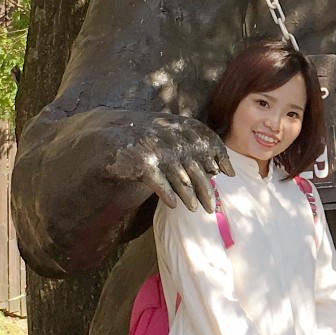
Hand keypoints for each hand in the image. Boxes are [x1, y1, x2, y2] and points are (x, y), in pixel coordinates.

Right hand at [106, 111, 233, 211]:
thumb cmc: (145, 141)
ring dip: (189, 196)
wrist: (108, 136)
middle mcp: (170, 135)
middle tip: (212, 207)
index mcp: (179, 126)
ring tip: (194, 208)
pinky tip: (173, 204)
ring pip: (180, 177)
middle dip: (205, 188)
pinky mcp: (142, 162)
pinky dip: (167, 194)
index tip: (227, 173)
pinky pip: (159, 182)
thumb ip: (192, 147)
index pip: (207, 139)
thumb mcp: (169, 136)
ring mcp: (157, 148)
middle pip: (196, 165)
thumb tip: (218, 170)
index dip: (220, 156)